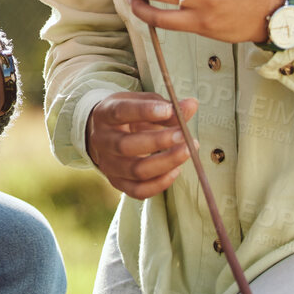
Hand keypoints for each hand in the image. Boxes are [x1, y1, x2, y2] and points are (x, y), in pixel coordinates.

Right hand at [85, 92, 199, 199]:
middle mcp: (101, 140)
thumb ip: (167, 106)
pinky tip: (176, 170)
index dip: (144, 111)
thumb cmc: (130, 115)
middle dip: (158, 141)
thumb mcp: (144, 103)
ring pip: (135, 171)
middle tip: (184, 136)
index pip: (120, 112)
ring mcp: (108, 164)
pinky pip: (138, 191)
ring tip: (187, 151)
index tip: (169, 109)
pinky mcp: (117, 182)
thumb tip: (192, 105)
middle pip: (126, 146)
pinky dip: (160, 183)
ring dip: (165, 163)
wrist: (109, 134)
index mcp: (105, 114)